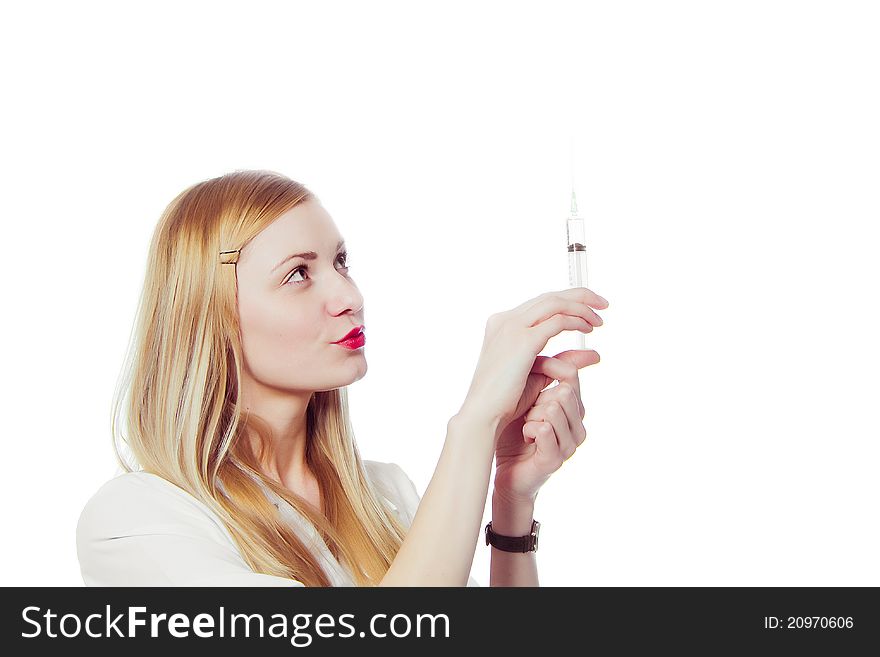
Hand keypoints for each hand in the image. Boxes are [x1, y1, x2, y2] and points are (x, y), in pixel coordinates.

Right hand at [457, 287, 607, 442]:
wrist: (483, 414)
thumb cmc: (506, 400)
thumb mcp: (540, 374)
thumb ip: (564, 359)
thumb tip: (594, 355)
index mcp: (502, 324)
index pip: (540, 303)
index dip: (567, 301)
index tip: (588, 307)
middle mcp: (505, 320)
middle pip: (549, 297)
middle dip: (579, 296)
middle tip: (602, 303)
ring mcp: (512, 327)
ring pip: (555, 303)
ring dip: (581, 307)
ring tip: (599, 319)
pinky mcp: (523, 340)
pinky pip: (558, 321)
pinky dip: (576, 321)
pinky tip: (588, 329)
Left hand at [493, 351, 594, 501]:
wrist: (503, 468)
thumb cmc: (514, 429)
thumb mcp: (532, 395)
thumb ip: (548, 373)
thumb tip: (562, 346)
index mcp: (576, 410)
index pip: (570, 377)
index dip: (546, 374)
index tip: (530, 389)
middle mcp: (579, 428)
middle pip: (564, 391)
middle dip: (537, 399)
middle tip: (528, 416)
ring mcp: (570, 445)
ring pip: (553, 409)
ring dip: (531, 416)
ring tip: (527, 428)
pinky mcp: (556, 459)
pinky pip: (542, 428)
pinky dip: (527, 430)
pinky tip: (526, 439)